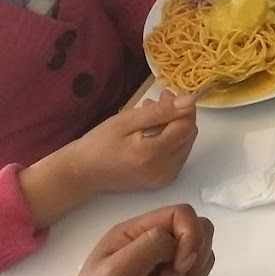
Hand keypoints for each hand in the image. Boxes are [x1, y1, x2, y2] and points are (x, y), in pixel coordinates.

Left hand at [45, 205, 214, 275]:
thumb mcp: (117, 271)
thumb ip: (153, 245)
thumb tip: (182, 246)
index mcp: (134, 234)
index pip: (182, 215)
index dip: (191, 237)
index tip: (180, 267)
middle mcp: (151, 248)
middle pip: (199, 237)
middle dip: (193, 265)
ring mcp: (161, 273)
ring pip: (201, 266)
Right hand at [68, 90, 197, 198]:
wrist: (83, 173)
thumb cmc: (99, 144)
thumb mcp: (126, 121)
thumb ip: (160, 112)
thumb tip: (189, 101)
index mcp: (154, 155)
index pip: (186, 125)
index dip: (182, 107)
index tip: (166, 94)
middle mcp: (165, 170)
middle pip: (189, 134)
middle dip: (178, 115)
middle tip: (158, 100)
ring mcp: (165, 178)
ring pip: (186, 143)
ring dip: (174, 126)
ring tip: (151, 115)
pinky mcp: (163, 180)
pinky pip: (178, 154)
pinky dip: (170, 139)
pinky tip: (153, 131)